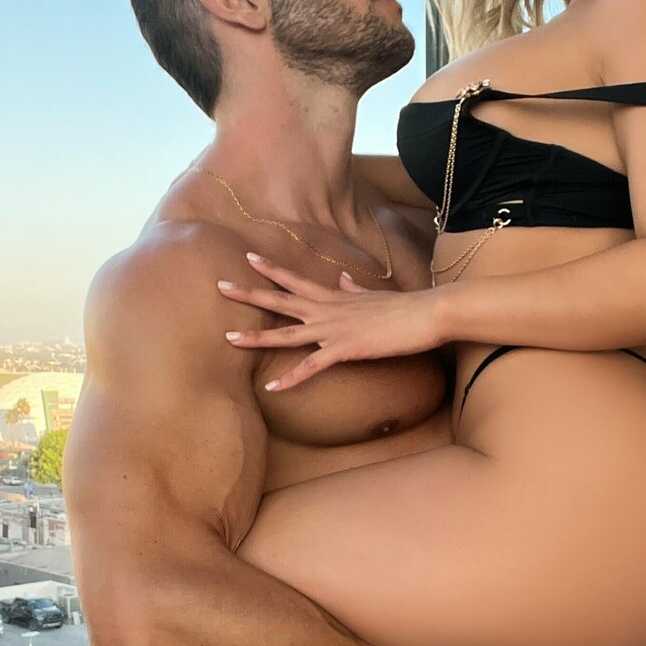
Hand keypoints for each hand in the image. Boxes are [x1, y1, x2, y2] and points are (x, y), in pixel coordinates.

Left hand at [218, 253, 445, 390]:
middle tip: (220, 286)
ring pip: (287, 333)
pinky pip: (311, 366)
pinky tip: (272, 387)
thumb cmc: (403, 307)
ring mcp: (334, 330)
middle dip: (249, 294)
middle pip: (281, 300)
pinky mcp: (345, 350)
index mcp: (334, 296)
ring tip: (229, 338)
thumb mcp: (374, 296)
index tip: (248, 259)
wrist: (425, 314)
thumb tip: (344, 279)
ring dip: (257, 337)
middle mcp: (327, 310)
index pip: (295, 280)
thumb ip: (354, 289)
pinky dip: (290, 378)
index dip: (271, 270)